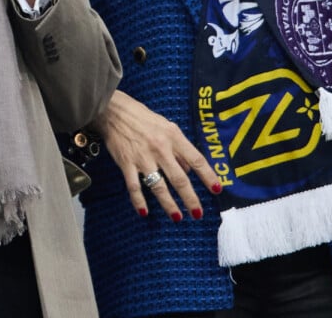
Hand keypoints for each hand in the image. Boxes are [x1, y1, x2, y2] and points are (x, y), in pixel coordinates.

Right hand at [94, 90, 221, 220]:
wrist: (114, 112)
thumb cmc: (143, 119)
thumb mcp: (168, 127)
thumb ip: (179, 149)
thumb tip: (190, 170)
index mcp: (173, 137)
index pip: (196, 159)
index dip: (208, 176)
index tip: (217, 189)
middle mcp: (160, 148)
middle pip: (179, 178)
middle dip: (190, 198)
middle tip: (198, 213)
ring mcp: (143, 157)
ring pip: (159, 186)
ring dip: (169, 204)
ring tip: (178, 217)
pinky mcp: (126, 163)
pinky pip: (134, 186)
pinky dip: (139, 201)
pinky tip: (144, 212)